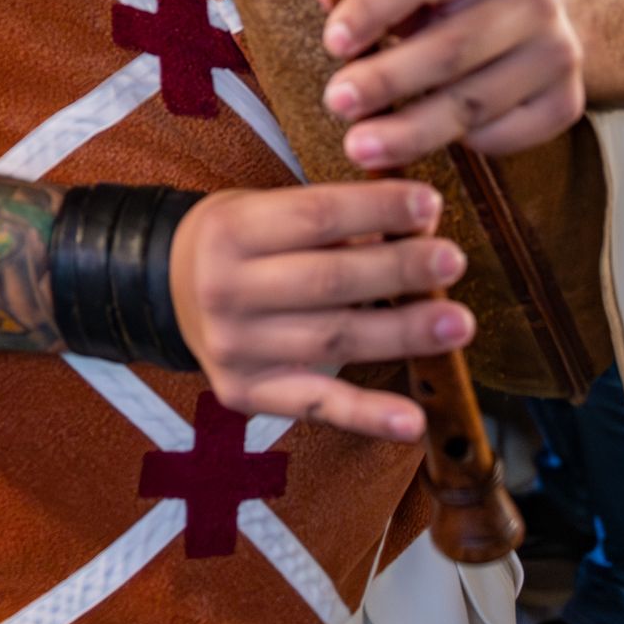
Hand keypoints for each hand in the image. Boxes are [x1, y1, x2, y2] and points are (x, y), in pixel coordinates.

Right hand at [169, 181, 471, 443]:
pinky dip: (367, 416)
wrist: (166, 288)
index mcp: (232, 230)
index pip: (315, 217)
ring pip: (332, 341)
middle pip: (328, 281)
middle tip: (452, 261)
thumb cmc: (238, 242)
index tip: (430, 204)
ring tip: (457, 323)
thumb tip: (419, 221)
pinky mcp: (245, 392)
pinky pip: (315, 405)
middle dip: (398, 271)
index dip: (376, 210)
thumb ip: (334, 218)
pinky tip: (412, 420)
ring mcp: (234, 347)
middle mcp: (226, 289)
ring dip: (401, 333)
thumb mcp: (266, 210)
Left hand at [306, 0, 584, 171]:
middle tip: (337, 104)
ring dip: (410, 132)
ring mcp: (555, 53)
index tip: (332, 43)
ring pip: (474, 103)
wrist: (552, 11)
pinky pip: (503, 135)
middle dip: (387, 81)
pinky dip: (459, 145)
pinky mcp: (566, 102)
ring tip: (358, 146)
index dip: (373, 9)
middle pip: (450, 49)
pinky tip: (422, 144)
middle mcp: (530, 0)